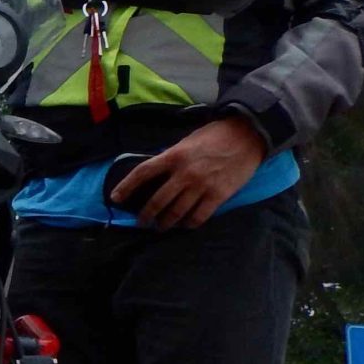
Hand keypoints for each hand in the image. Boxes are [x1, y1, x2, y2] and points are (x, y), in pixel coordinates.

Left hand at [111, 117, 267, 229]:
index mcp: (173, 156)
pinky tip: (185, 225)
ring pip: (176, 212)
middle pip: (157, 200)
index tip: (115, 199)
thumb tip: (157, 174)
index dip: (126, 187)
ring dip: (166, 223)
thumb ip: (172, 158)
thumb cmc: (216, 135)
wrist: (248, 135)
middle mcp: (184, 173)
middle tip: (142, 222)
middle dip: (146, 215)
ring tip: (161, 227)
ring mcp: (201, 185)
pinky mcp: (218, 195)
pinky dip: (189, 223)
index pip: (142, 173)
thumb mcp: (187, 141)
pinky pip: (199, 216)